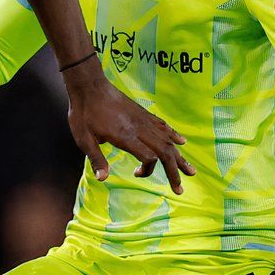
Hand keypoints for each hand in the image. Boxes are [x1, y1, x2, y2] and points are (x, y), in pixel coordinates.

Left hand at [64, 66, 192, 191]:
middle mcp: (139, 128)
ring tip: (191, 170)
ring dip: (179, 157)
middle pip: (164, 152)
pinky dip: (174, 135)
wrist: (89, 85)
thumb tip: (103, 179)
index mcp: (125, 136)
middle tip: (180, 189)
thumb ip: (96, 159)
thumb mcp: (84, 138)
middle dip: (174, 171)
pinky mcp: (143, 113)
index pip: (149, 157)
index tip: (136, 174)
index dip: (149, 170)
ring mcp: (143, 120)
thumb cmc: (84, 113)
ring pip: (167, 140)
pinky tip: (182, 141)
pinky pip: (163, 125)